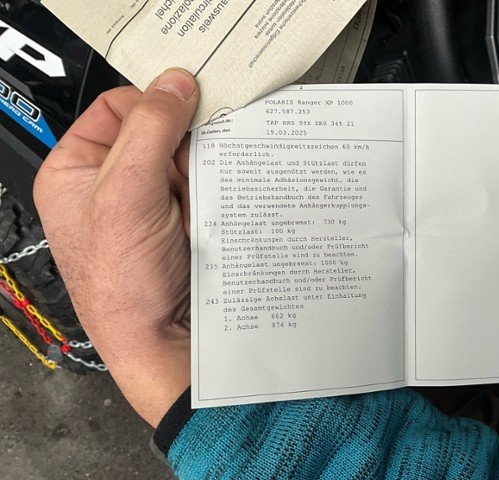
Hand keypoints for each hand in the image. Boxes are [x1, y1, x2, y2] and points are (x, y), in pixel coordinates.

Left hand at [34, 68, 198, 426]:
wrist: (166, 337)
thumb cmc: (123, 284)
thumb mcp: (124, 194)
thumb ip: (148, 130)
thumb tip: (175, 84)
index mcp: (77, 170)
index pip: (117, 107)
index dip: (151, 100)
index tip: (185, 98)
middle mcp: (115, 182)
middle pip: (157, 127)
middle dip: (185, 132)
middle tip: (210, 129)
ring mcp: (154, 198)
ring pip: (188, 153)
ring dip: (206, 157)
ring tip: (215, 171)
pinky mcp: (186, 214)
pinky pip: (207, 177)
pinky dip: (221, 176)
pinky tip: (227, 185)